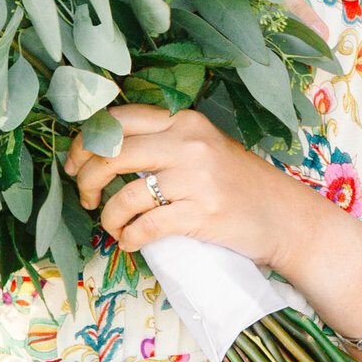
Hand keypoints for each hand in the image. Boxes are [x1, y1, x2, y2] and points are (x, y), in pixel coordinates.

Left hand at [65, 106, 294, 267]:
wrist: (286, 218)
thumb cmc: (240, 185)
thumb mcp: (204, 149)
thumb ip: (164, 143)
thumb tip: (105, 154)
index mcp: (185, 121)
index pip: (119, 120)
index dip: (86, 142)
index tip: (74, 164)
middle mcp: (189, 143)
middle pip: (112, 154)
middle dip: (87, 180)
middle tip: (87, 198)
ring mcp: (197, 178)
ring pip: (125, 195)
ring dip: (108, 216)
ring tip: (112, 227)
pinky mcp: (202, 214)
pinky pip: (146, 226)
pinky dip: (129, 237)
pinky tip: (130, 241)